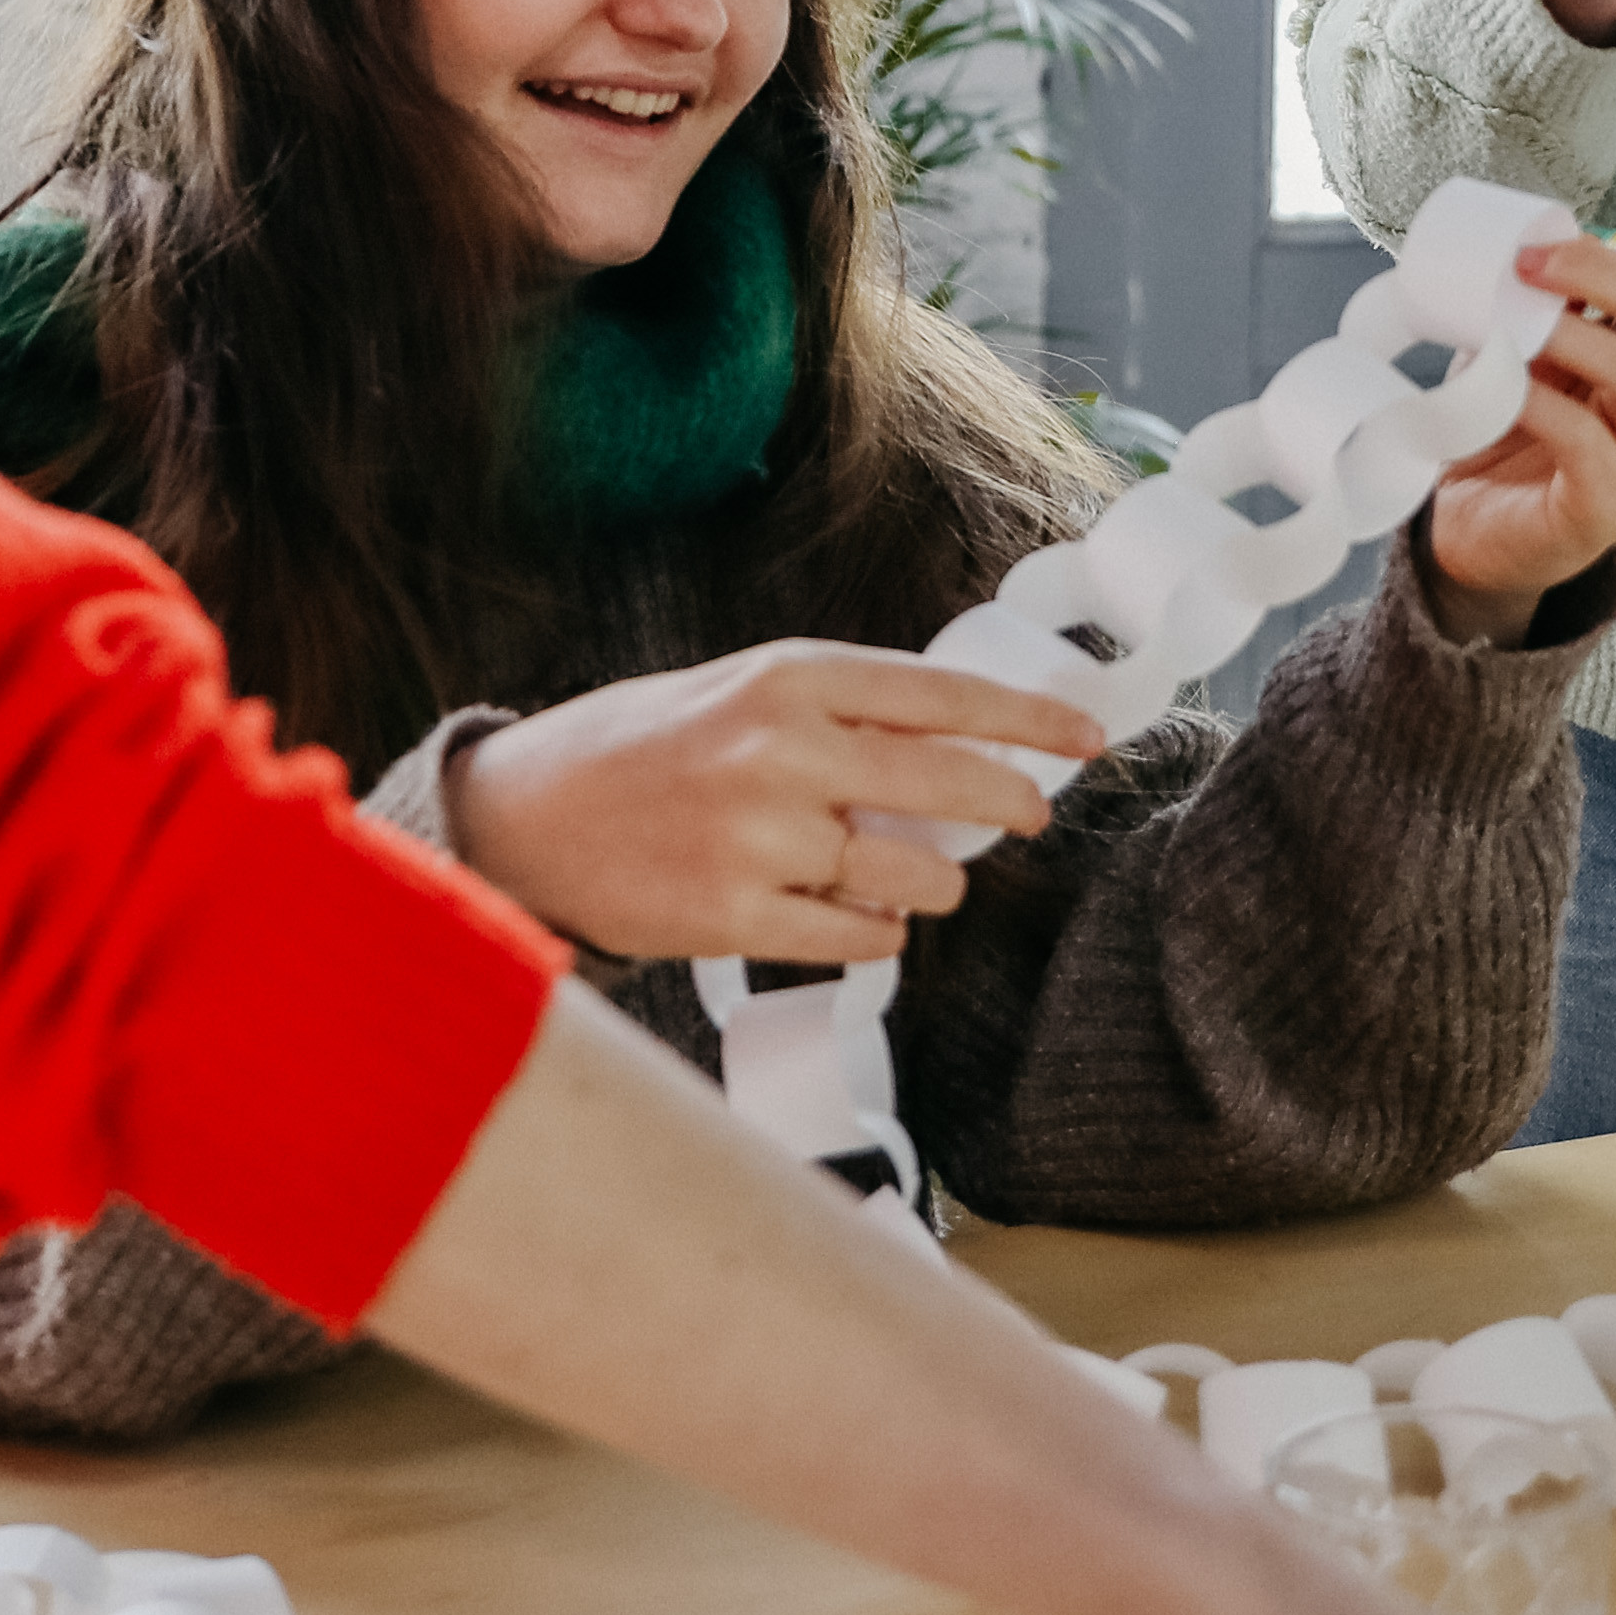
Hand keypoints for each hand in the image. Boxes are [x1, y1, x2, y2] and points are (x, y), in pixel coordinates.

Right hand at [448, 646, 1103, 963]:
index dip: (1028, 720)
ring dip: (928, 885)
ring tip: (891, 872)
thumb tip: (964, 748)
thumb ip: (841, 714)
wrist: (525, 815)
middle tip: (1029, 816)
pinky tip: (849, 915)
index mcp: (788, 675)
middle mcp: (781, 748)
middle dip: (1010, 805)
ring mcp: (759, 836)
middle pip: (951, 786)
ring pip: (915, 879)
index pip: (943, 693)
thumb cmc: (645, 747)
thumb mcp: (740, 690)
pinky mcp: (736, 916)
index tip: (1090, 737)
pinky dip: (874, 933)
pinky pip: (861, 939)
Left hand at [1412, 192, 1615, 641]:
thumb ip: (1556, 290)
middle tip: (1533, 258)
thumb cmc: (1506, 424)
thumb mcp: (1537, 336)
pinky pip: (1586, 439)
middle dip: (1606, 271)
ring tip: (1509, 319)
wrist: (1465, 525)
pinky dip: (1539, 400)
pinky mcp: (1609, 508)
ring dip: (1571, 334)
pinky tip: (1500, 383)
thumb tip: (1542, 231)